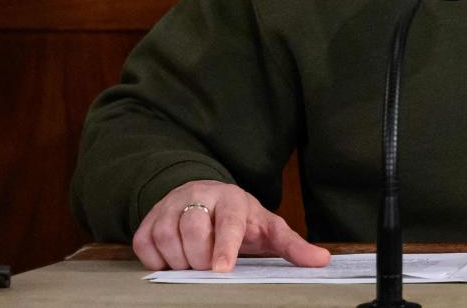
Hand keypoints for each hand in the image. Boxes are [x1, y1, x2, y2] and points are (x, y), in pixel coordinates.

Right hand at [132, 180, 329, 271]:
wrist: (207, 196)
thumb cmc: (242, 218)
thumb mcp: (268, 228)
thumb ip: (292, 245)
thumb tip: (322, 261)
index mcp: (232, 199)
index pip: (229, 222)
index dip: (224, 246)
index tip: (221, 270)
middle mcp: (200, 195)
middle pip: (193, 229)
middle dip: (199, 258)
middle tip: (208, 270)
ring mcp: (171, 204)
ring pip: (166, 236)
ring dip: (178, 261)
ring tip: (193, 265)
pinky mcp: (150, 217)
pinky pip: (144, 243)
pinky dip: (155, 260)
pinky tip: (172, 261)